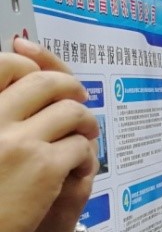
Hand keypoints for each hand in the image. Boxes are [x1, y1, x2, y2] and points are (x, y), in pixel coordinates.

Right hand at [0, 40, 99, 231]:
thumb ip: (3, 112)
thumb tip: (23, 65)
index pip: (6, 65)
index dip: (32, 63)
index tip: (40, 73)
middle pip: (47, 83)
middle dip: (70, 87)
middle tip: (77, 99)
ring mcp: (20, 142)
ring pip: (71, 113)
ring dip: (84, 122)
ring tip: (82, 135)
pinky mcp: (45, 166)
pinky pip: (80, 146)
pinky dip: (83, 156)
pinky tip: (74, 168)